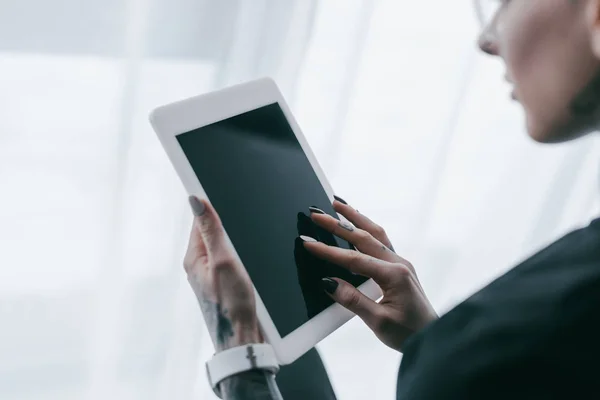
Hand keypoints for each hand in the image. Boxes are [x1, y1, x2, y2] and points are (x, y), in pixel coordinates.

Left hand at [185, 196, 260, 350]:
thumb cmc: (232, 305)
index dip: (210, 203)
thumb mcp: (224, 261)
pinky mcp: (227, 282)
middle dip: (225, 218)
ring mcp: (214, 274)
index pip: (199, 219)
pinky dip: (241, 250)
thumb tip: (195, 200)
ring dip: (235, 235)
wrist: (244, 339)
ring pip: (224, 243)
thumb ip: (212, 231)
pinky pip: (232, 257)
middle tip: (244, 208)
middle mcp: (200, 264)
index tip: (222, 186)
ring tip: (248, 231)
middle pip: (211, 230)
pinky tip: (251, 251)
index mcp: (194, 257)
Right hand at [303, 197, 437, 351]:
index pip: (354, 259)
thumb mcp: (378, 322)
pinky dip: (366, 229)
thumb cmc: (409, 334)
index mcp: (394, 275)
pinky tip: (357, 224)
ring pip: (375, 233)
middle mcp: (398, 264)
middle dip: (338, 224)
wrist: (434, 338)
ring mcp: (400, 264)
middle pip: (363, 238)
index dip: (328, 251)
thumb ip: (353, 300)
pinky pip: (381, 242)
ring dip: (355, 218)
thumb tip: (329, 283)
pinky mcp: (400, 269)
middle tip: (317, 213)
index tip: (308, 242)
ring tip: (338, 204)